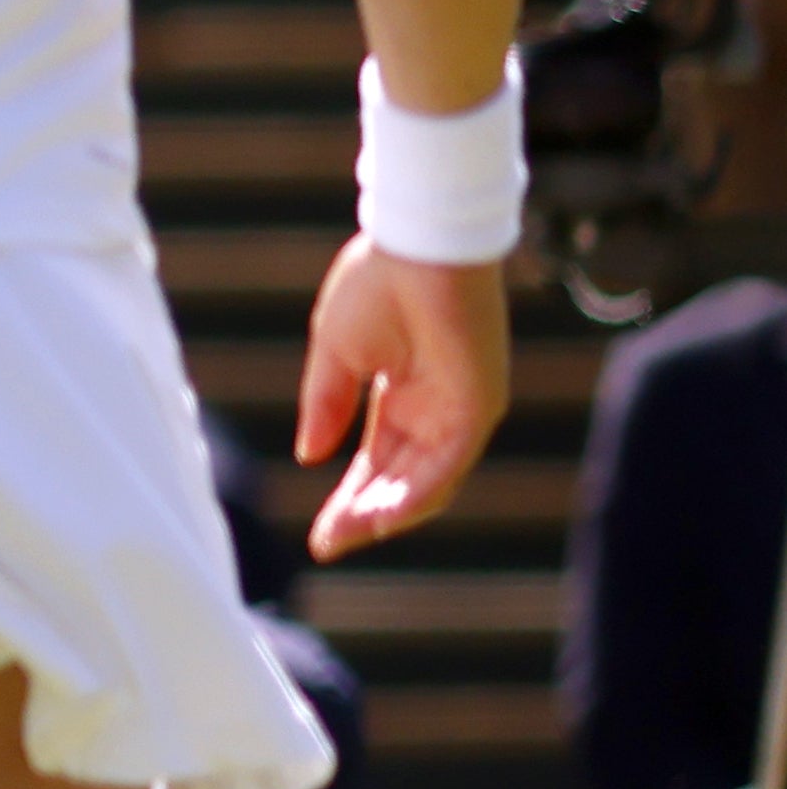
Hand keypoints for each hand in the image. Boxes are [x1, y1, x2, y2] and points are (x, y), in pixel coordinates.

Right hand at [292, 234, 506, 558]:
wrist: (418, 244)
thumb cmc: (378, 283)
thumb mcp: (335, 354)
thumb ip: (325, 405)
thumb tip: (310, 456)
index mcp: (402, 395)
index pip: (376, 462)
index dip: (348, 497)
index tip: (320, 534)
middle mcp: (436, 411)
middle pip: (399, 480)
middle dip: (362, 514)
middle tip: (327, 544)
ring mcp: (461, 411)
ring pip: (428, 482)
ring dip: (388, 513)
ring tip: (347, 535)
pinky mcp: (479, 405)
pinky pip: (449, 464)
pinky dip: (418, 493)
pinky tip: (384, 515)